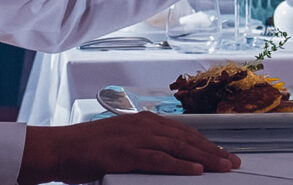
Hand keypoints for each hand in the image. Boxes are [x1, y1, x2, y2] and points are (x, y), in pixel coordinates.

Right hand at [19, 111, 240, 183]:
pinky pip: (159, 160)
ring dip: (205, 157)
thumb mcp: (121, 141)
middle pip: (186, 138)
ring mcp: (135, 138)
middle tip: (233, 161)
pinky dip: (180, 165)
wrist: (59, 148)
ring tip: (224, 166)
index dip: (205, 143)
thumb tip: (167, 156)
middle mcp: (143, 125)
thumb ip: (144, 145)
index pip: (183, 132)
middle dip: (213, 150)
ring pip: (179, 148)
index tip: (223, 153)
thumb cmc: (87, 148)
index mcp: (143, 121)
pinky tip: (196, 170)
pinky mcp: (126, 154)